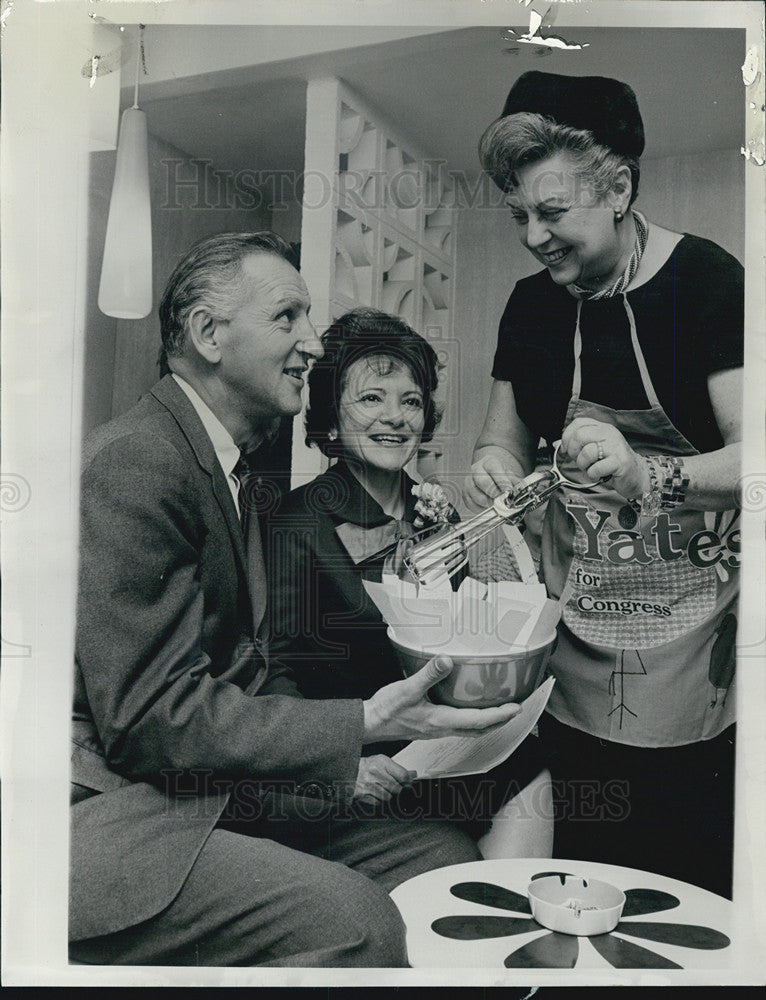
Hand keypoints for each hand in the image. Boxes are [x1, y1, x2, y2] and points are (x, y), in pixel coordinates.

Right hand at [352, 755, 416, 803]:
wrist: (345, 771)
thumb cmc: (365, 766)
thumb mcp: (381, 762)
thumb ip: (396, 768)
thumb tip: (413, 775)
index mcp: (381, 762)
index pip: (402, 775)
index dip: (408, 782)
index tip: (409, 784)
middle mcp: (375, 773)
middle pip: (397, 789)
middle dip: (397, 790)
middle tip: (394, 787)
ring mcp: (368, 785)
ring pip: (388, 797)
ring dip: (387, 795)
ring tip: (381, 789)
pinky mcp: (362, 795)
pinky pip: (378, 803)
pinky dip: (378, 800)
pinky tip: (374, 793)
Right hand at [362, 656, 520, 743]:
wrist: (371, 724)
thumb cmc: (387, 710)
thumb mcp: (408, 688)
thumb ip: (429, 674)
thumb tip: (447, 661)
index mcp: (441, 720)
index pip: (478, 721)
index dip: (499, 715)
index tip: (515, 708)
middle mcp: (443, 728)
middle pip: (480, 730)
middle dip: (500, 721)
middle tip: (515, 711)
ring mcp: (437, 730)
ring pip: (471, 730)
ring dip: (488, 722)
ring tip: (500, 712)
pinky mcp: (432, 727)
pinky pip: (460, 727)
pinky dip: (473, 721)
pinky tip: (471, 711)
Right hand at [464, 453, 523, 511]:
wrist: (492, 478)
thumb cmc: (502, 477)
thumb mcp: (511, 476)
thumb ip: (515, 483)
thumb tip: (518, 492)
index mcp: (489, 462)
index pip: (493, 468)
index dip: (501, 480)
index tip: (508, 490)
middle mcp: (476, 470)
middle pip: (482, 481)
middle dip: (494, 493)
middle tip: (502, 500)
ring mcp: (469, 482)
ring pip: (475, 494)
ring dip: (488, 503)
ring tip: (497, 507)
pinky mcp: (465, 494)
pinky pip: (471, 504)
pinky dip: (481, 509)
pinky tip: (489, 510)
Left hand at [560, 417, 649, 499]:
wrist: (636, 475)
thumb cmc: (613, 462)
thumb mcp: (595, 450)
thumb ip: (577, 445)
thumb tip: (556, 444)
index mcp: (602, 428)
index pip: (579, 423)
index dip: (567, 436)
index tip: (565, 449)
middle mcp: (609, 434)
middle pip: (580, 435)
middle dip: (573, 451)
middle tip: (578, 460)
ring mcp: (616, 447)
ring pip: (587, 452)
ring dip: (583, 465)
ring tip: (590, 468)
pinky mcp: (620, 462)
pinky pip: (597, 467)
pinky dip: (593, 474)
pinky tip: (598, 475)